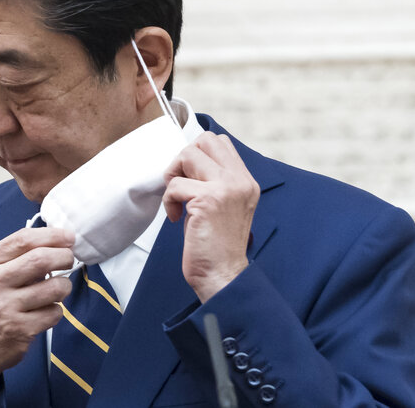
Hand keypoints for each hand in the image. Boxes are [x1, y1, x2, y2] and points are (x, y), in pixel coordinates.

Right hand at [0, 227, 74, 393]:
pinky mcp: (20, 330)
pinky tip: (46, 311)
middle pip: (40, 259)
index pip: (23, 239)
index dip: (52, 235)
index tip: (68, 237)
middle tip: (68, 259)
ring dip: (64, 286)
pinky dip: (57, 310)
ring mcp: (6, 307)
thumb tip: (56, 242)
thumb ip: (14, 256)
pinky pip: (54, 313)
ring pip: (54, 287)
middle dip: (64, 256)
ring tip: (59, 288)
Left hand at [162, 132, 259, 302]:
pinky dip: (168, 201)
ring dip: (173, 176)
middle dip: (183, 159)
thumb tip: (188, 159)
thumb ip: (215, 181)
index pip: (220, 142)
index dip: (196, 153)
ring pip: (188, 155)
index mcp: (245, 181)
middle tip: (179, 184)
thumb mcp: (223, 205)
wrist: (222, 275)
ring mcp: (226, 188)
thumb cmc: (216, 243)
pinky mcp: (208, 200)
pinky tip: (176, 218)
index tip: (189, 177)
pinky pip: (175, 185)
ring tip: (177, 200)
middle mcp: (240, 181)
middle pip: (204, 140)